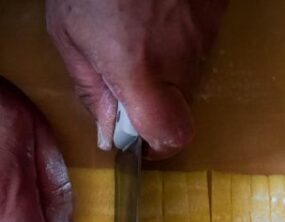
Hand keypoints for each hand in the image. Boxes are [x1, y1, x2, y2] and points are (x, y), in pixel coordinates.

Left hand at [46, 0, 227, 157]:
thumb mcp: (68, 33)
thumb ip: (91, 88)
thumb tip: (108, 133)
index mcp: (136, 68)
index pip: (171, 135)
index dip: (157, 145)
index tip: (139, 138)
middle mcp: (178, 58)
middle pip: (179, 108)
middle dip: (155, 102)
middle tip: (127, 72)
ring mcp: (204, 35)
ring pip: (189, 75)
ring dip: (165, 67)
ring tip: (138, 30)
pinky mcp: (216, 13)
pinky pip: (200, 44)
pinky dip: (180, 39)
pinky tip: (158, 13)